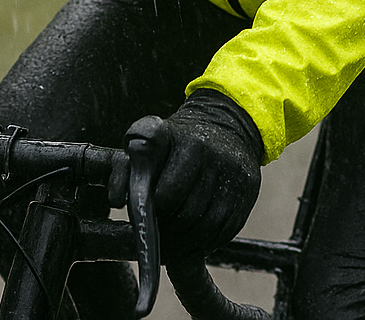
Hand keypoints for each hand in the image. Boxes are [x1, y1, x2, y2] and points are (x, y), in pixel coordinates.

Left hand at [132, 90, 262, 256]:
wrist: (229, 122)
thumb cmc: (180, 136)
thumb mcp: (149, 139)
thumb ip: (127, 166)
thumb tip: (116, 199)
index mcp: (191, 144)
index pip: (167, 195)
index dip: (154, 212)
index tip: (146, 217)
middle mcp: (217, 159)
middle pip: (187, 215)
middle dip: (168, 231)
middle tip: (157, 236)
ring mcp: (235, 178)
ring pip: (206, 228)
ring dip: (186, 242)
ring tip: (173, 240)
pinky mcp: (248, 194)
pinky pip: (224, 232)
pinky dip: (205, 241)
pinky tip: (194, 236)